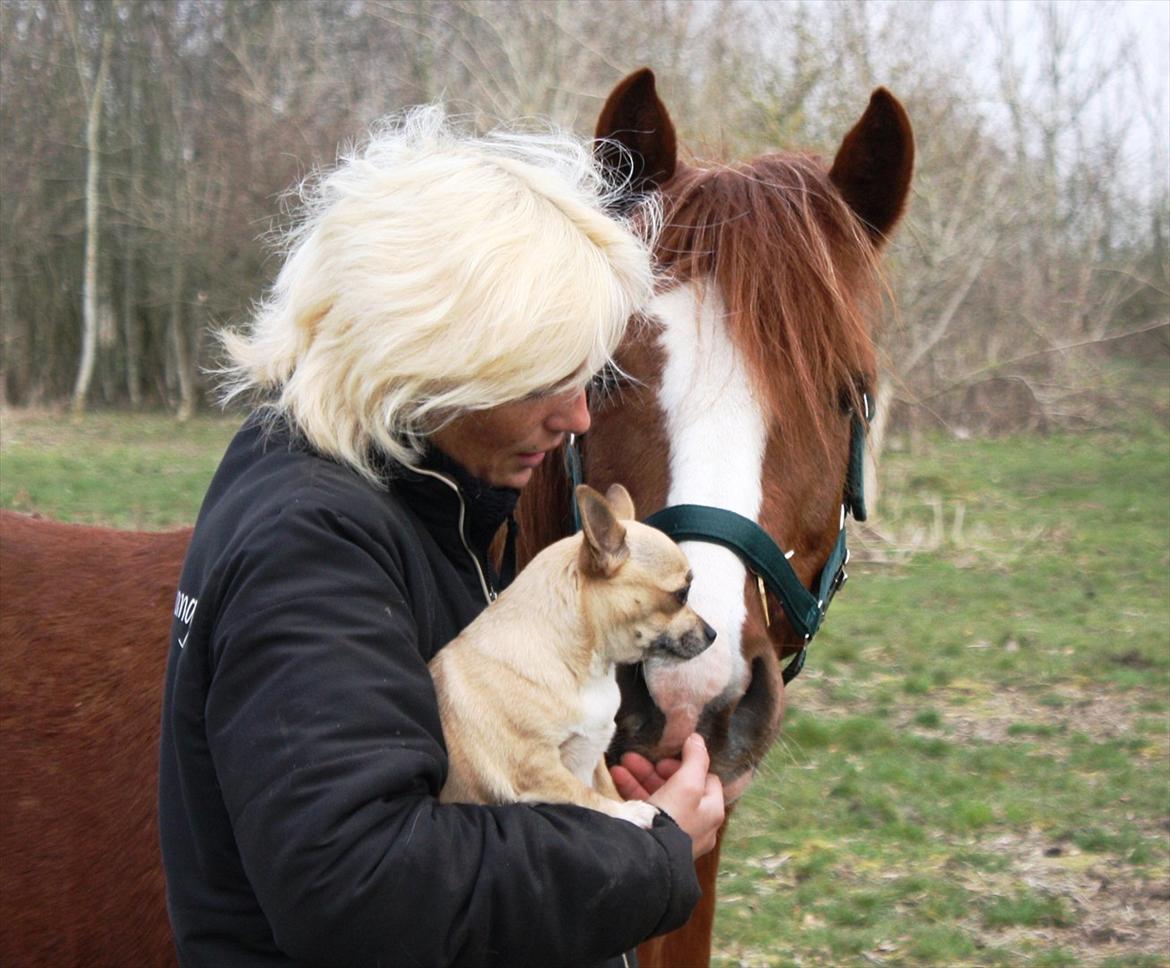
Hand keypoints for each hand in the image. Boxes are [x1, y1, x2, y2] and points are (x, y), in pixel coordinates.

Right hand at [610, 734, 723, 857]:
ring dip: (639, 778)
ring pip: (658, 797)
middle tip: (636, 758)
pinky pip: (644, 810)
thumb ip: (695, 759)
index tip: (666, 760)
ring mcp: (674, 833)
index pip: (706, 779)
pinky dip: (631, 793)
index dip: (687, 765)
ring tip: (620, 765)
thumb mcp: (687, 784)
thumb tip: (698, 740)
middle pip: (678, 787)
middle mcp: (696, 824)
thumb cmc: (672, 819)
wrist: (645, 857)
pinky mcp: (654, 838)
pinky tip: (615, 778)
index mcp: (712, 812)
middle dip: (654, 769)